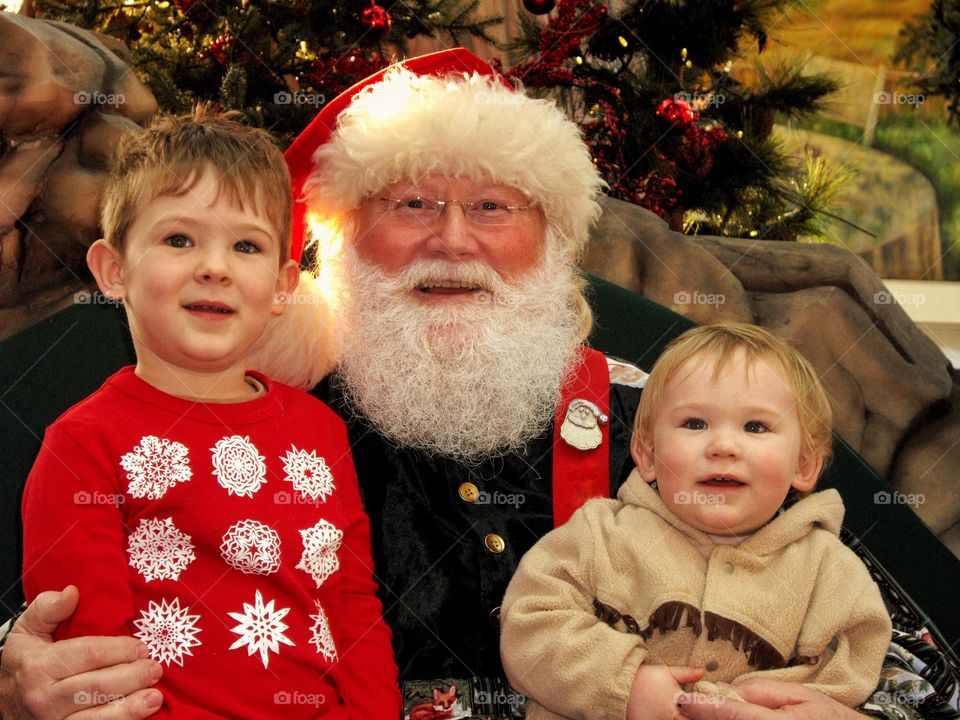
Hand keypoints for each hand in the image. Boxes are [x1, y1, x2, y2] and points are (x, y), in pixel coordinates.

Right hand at [0, 586, 163, 718]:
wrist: (2, 701)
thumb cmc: (24, 661)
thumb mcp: (28, 630)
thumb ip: (48, 608)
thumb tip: (72, 592)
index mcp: (39, 666)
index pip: (87, 654)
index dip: (119, 650)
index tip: (141, 647)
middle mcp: (44, 697)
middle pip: (97, 686)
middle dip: (132, 677)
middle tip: (155, 669)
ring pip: (97, 717)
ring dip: (130, 708)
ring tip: (155, 697)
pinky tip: (139, 715)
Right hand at [627, 664, 704, 719]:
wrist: (621, 682)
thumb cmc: (645, 677)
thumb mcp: (667, 672)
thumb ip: (686, 674)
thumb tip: (702, 671)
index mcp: (676, 703)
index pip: (695, 715)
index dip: (700, 714)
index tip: (702, 712)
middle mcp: (668, 716)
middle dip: (687, 718)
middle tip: (684, 713)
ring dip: (674, 719)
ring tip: (672, 714)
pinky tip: (659, 717)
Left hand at [677, 678, 866, 719]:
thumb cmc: (824, 716)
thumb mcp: (796, 694)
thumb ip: (759, 692)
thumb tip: (728, 690)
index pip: (732, 714)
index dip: (703, 707)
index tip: (681, 701)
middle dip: (704, 718)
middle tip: (683, 708)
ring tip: (696, 714)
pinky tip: (718, 718)